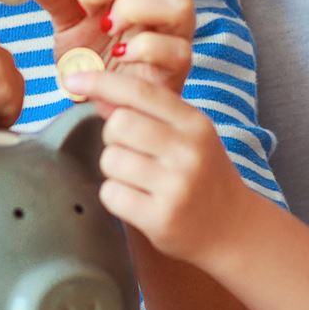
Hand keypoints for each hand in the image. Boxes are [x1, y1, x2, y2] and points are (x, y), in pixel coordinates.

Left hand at [4, 0, 196, 92]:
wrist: (114, 104)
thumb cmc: (98, 56)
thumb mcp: (69, 21)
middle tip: (80, 11)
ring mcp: (179, 26)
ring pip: (169, 0)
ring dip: (128, 12)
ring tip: (106, 31)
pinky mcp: (182, 61)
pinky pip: (172, 48)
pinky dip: (140, 49)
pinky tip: (120, 55)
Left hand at [64, 67, 262, 268]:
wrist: (234, 229)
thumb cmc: (203, 176)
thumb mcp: (187, 136)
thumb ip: (147, 113)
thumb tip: (98, 94)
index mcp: (195, 123)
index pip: (139, 91)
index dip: (100, 82)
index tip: (74, 80)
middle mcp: (188, 151)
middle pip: (118, 124)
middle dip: (113, 138)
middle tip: (131, 153)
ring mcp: (176, 186)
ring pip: (110, 160)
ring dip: (114, 170)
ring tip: (139, 181)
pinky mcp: (161, 217)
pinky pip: (111, 194)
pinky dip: (115, 197)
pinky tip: (137, 201)